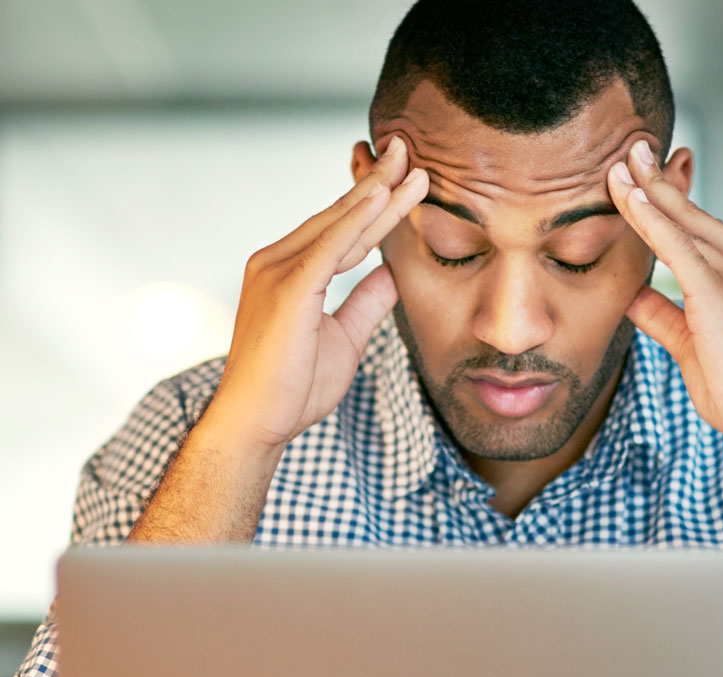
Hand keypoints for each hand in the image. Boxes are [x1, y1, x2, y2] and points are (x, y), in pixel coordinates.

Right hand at [203, 135, 428, 454]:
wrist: (257, 424)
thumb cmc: (294, 386)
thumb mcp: (346, 337)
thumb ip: (366, 301)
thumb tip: (392, 273)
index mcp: (291, 271)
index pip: (344, 230)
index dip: (377, 204)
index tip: (406, 178)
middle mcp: (277, 261)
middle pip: (340, 216)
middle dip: (378, 183)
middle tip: (407, 149)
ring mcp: (277, 271)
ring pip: (338, 224)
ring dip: (377, 193)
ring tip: (408, 163)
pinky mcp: (286, 288)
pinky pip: (328, 247)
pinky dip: (355, 221)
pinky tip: (380, 197)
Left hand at [607, 140, 722, 457]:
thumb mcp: (692, 344)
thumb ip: (663, 314)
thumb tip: (631, 294)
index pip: (703, 229)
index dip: (672, 201)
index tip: (647, 174)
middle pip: (695, 215)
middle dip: (659, 180)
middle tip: (632, 148)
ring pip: (686, 225)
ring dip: (649, 192)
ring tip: (622, 163)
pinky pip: (679, 249)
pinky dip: (653, 221)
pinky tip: (631, 198)